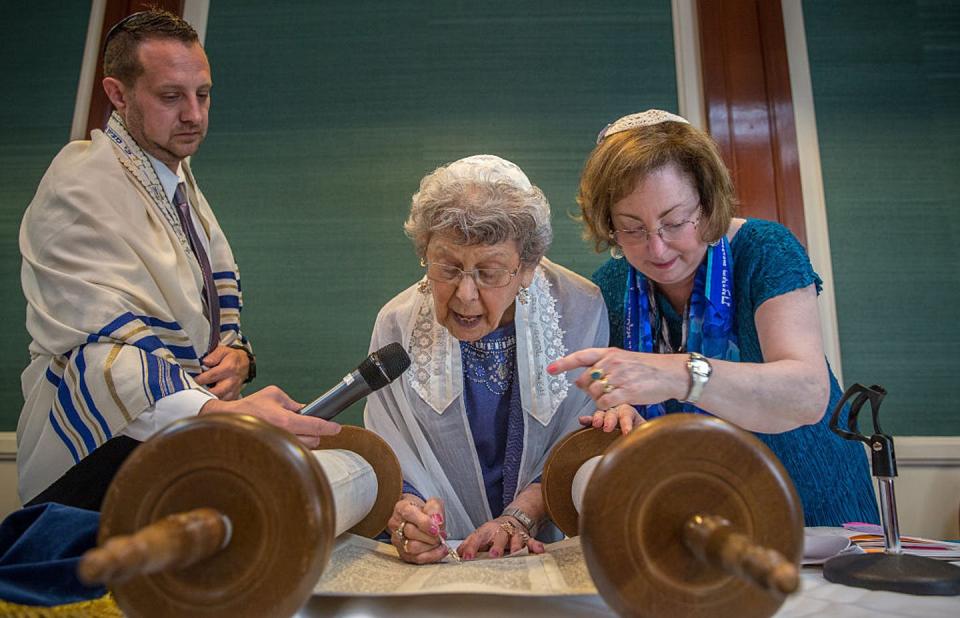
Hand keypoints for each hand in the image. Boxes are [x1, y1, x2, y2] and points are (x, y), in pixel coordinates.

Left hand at [197, 345, 249, 399]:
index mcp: (229, 368)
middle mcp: (232, 380)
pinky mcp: (234, 395)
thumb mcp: (223, 350)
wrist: (244, 363)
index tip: (193, 380)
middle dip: (204, 392)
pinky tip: (209, 399)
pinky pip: (224, 403)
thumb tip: (205, 362)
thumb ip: (214, 355)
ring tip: (201, 396)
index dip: (200, 379)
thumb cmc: (231, 357)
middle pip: (216, 391)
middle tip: (195, 390)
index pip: (211, 376)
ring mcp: (234, 389)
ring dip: (210, 399)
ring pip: (221, 399)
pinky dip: (216, 403)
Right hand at [199, 385, 339, 447]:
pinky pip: (292, 451)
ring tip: (298, 430)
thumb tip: (305, 409)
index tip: (337, 427)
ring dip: (307, 440)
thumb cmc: (251, 406)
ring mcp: (278, 446)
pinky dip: (296, 444)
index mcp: (286, 420)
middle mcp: (283, 436)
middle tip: (313, 426)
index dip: (329, 427)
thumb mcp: (275, 394)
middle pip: (314, 440)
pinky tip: (291, 437)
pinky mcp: (273, 452)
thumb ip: (293, 402)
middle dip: (317, 433)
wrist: (229, 420)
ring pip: (304, 448)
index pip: (315, 426)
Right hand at [388, 496, 448, 563]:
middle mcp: (395, 524)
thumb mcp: (433, 503)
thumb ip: (435, 508)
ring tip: (440, 542)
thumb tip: (437, 521)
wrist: (421, 520)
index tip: (436, 528)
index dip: (424, 523)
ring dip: (430, 546)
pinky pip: (416, 558)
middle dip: (430, 536)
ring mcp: (397, 540)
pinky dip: (431, 556)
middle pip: (410, 532)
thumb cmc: (426, 511)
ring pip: (412, 548)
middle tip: (441, 535)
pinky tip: (440, 550)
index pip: (409, 514)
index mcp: (401, 508)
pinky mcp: (402, 553)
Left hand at [457, 516, 543, 560]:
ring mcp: (514, 533)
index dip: (471, 547)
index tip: (466, 557)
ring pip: (516, 538)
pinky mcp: (525, 537)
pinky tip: (540, 550)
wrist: (511, 520)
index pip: (476, 538)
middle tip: (494, 555)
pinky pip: (532, 541)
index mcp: (486, 531)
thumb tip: (454, 555)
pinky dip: (536, 545)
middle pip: (498, 537)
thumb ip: (468, 545)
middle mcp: (500, 531)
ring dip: (516, 546)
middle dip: (497, 546)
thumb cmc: (492, 532)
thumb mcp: (479, 536)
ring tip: (516, 553)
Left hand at [548, 347, 685, 409]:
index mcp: (610, 353)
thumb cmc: (648, 369)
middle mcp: (613, 363)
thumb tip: (580, 381)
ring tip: (614, 398)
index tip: (550, 369)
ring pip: (594, 393)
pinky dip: (606, 407)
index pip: (581, 356)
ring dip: (599, 400)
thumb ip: (603, 367)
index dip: (563, 363)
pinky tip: (615, 405)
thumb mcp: (625, 360)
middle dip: (588, 391)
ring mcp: (620, 377)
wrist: (672, 374)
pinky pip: (605, 403)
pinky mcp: (627, 392)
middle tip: (602, 393)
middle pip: (585, 381)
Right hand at [579, 404, 645, 434]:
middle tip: (608, 427)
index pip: (628, 414)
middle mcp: (618, 413)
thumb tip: (653, 442)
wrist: (634, 439)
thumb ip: (645, 434)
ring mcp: (607, 417)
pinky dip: (587, 420)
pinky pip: (591, 420)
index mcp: (630, 414)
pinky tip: (583, 420)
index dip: (626, 423)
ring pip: (601, 414)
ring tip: (597, 424)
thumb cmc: (639, 434)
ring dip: (598, 418)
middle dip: (610, 419)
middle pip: (613, 412)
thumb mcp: (644, 433)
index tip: (626, 432)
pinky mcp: (598, 423)